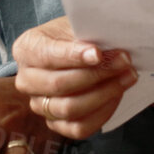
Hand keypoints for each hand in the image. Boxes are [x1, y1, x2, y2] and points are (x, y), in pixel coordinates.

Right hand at [12, 15, 138, 139]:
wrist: (76, 51)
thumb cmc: (76, 36)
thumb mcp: (78, 26)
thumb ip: (86, 36)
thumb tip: (104, 49)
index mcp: (26, 49)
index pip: (48, 55)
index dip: (74, 56)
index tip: (99, 53)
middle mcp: (26, 79)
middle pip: (59, 84)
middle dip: (96, 74)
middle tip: (124, 61)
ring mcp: (39, 105)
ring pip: (69, 108)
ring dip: (104, 93)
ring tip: (127, 76)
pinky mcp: (55, 124)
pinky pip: (79, 128)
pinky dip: (102, 112)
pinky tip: (117, 94)